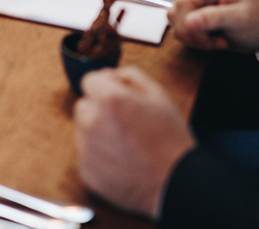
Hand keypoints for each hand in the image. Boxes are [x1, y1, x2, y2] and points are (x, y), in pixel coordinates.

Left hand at [75, 67, 194, 218]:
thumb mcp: (159, 95)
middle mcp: (93, 122)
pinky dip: (98, 154)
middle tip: (124, 121)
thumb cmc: (170, 139)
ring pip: (83, 129)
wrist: (175, 184)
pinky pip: (86, 153)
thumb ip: (130, 75)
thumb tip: (108, 74)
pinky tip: (121, 159)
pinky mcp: (86, 170)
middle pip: (84, 104)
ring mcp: (87, 148)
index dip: (104, 86)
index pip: (89, 80)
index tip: (116, 97)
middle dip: (99, 108)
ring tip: (125, 142)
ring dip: (97, 130)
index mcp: (110, 99)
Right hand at [168, 0, 258, 51]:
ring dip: (192, 38)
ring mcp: (195, 3)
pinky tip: (211, 40)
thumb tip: (189, 20)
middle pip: (176, 12)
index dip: (189, 23)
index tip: (206, 38)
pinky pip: (180, 29)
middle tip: (213, 41)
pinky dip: (193, 40)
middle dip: (192, 33)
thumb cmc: (257, 21)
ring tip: (215, 40)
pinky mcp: (193, 16)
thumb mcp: (239, 19)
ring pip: (175, 22)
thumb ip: (214, 18)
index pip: (184, 2)